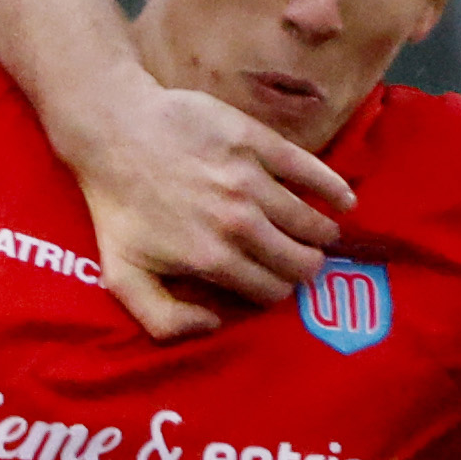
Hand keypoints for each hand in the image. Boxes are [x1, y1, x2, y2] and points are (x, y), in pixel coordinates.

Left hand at [59, 78, 344, 338]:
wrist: (115, 134)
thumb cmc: (118, 206)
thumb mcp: (123, 276)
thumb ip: (163, 319)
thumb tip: (212, 325)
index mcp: (212, 260)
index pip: (270, 290)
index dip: (276, 292)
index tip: (275, 284)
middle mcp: (239, 223)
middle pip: (299, 261)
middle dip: (304, 268)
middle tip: (302, 261)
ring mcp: (252, 181)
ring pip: (309, 221)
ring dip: (320, 234)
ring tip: (320, 234)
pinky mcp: (259, 143)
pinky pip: (311, 171)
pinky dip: (334, 189)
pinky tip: (345, 200)